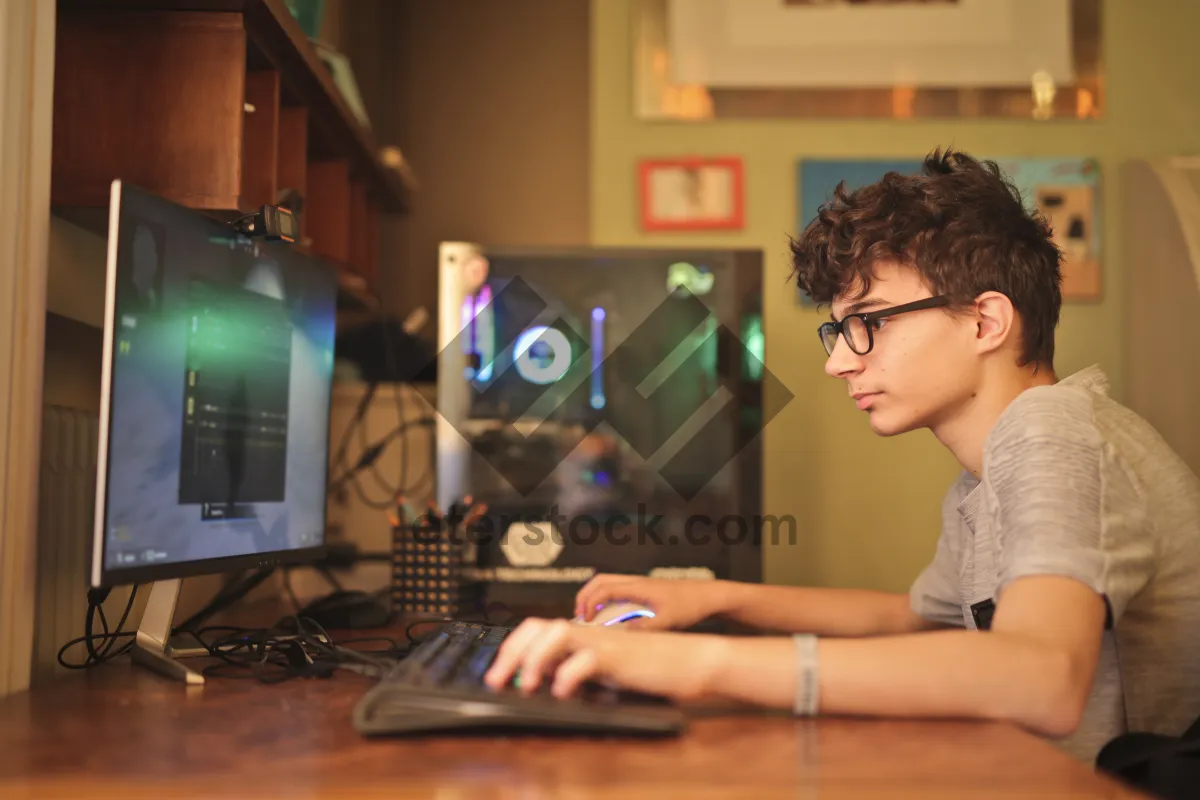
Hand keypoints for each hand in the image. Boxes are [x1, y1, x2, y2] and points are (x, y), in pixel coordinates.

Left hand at [483, 618, 726, 701]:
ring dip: (534, 659)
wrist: (692, 660)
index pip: (539, 628)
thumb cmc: (654, 667)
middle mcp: (591, 632)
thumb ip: (581, 667)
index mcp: (586, 634)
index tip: (498, 671)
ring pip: (557, 634)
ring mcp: (604, 641)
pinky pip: (587, 659)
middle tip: (496, 679)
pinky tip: (562, 691)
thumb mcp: (608, 670)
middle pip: (539, 627)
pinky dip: (569, 674)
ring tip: (524, 684)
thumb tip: (549, 678)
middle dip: (512, 652)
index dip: (513, 647)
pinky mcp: (620, 656)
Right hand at [574, 574, 729, 629]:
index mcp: (638, 587)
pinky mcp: (645, 590)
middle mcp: (636, 582)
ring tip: (589, 616)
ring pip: (608, 582)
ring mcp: (640, 584)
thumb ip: (646, 628)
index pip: (604, 589)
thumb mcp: (668, 621)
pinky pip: (618, 589)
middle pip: (600, 580)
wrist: (708, 596)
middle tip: (578, 616)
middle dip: (585, 596)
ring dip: (594, 596)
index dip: (589, 604)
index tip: (584, 621)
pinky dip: (606, 598)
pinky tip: (609, 616)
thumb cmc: (690, 606)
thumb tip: (623, 634)